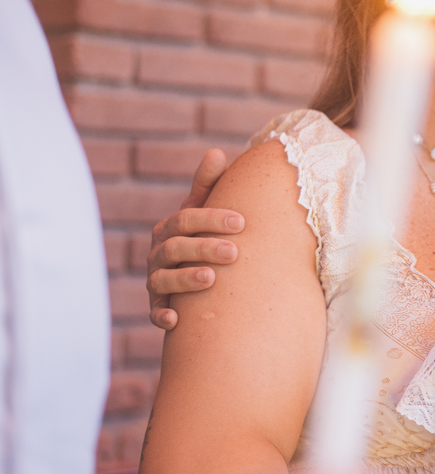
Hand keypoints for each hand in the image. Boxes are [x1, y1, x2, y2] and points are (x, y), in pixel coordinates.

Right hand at [147, 149, 244, 330]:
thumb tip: (216, 152)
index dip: (212, 219)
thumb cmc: (206, 238)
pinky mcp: (159, 307)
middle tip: (234, 253)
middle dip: (204, 248)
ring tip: (211, 278)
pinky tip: (176, 320)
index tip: (241, 222)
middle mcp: (159, 253)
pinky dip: (161, 316)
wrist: (198, 279)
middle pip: (176, 248)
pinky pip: (154, 313)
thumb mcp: (206, 211)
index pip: (185, 219)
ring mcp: (156, 281)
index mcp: (171, 228)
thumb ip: (209, 185)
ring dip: (186, 279)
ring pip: (163, 279)